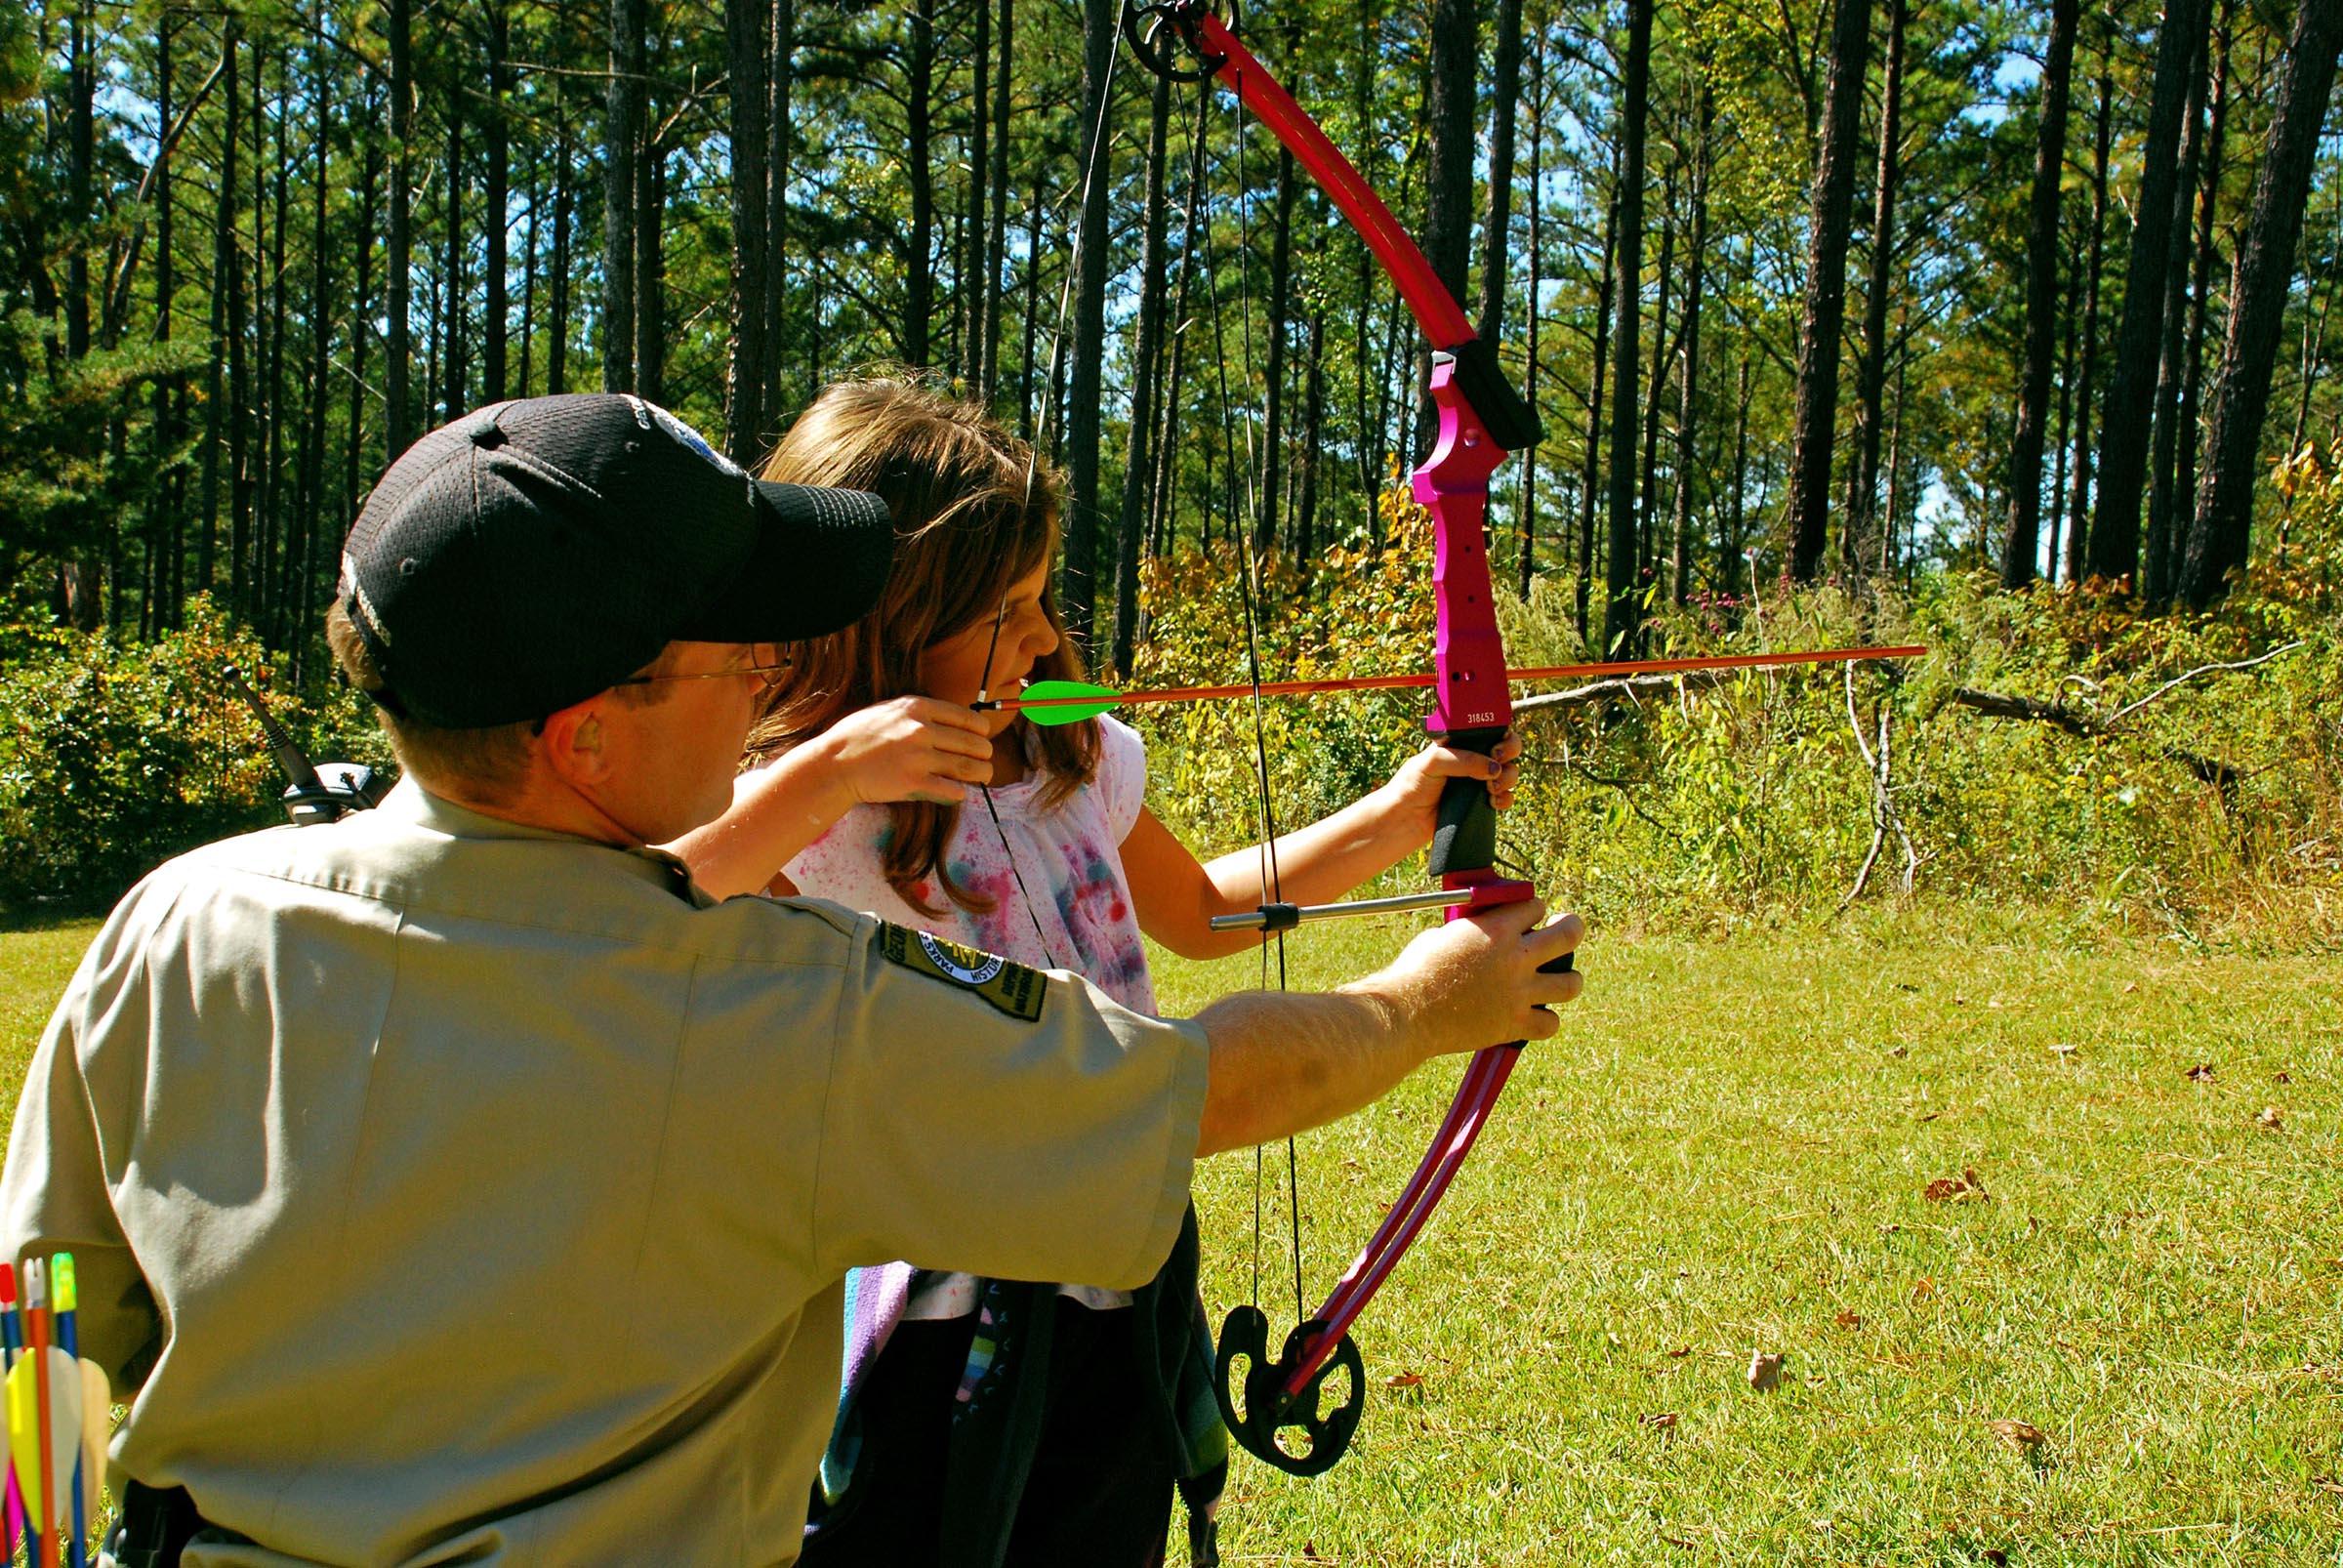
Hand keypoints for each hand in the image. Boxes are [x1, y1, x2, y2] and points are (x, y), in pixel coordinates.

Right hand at [812, 696, 995, 807]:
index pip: (967, 717)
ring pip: (968, 767)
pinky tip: (959, 791)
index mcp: (918, 708)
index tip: (983, 737)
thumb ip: (920, 714)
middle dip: (985, 753)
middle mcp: (922, 730)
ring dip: (982, 773)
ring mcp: (919, 757)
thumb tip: (950, 722)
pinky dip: (960, 792)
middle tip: (985, 760)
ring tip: (984, 775)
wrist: (835, 763)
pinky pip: (952, 790)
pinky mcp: (913, 782)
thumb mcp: (890, 710)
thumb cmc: (859, 736)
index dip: (981, 730)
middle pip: (973, 744)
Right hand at [1359, 902, 1582, 1059]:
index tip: (1528, 915)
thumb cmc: (1416, 970)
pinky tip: (1536, 1016)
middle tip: (1568, 928)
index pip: (1534, 906)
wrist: (1407, 1012)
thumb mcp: (1443, 935)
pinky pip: (1550, 1024)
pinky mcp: (1514, 1024)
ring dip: (1569, 978)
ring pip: (1571, 983)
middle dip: (1572, 927)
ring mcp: (1519, 993)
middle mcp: (1516, 958)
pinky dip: (1546, 1020)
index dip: (1532, 909)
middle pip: (1568, 935)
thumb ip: (1471, 932)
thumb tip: (1477, 936)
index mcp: (1496, 929)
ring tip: (1563, 979)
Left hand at [1375, 733, 1522, 841]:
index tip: (1495, 745)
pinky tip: (1492, 802)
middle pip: (1507, 748)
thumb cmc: (1412, 785)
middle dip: (1509, 752)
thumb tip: (1494, 767)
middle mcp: (1473, 760)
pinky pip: (1506, 798)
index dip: (1501, 733)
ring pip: (1510, 773)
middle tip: (1497, 760)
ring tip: (1491, 787)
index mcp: (1461, 743)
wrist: (1405, 820)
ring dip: (1509, 778)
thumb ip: (1463, 759)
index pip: (1490, 729)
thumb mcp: (1432, 762)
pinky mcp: (1481, 803)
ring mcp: (1479, 782)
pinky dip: (1505, 799)